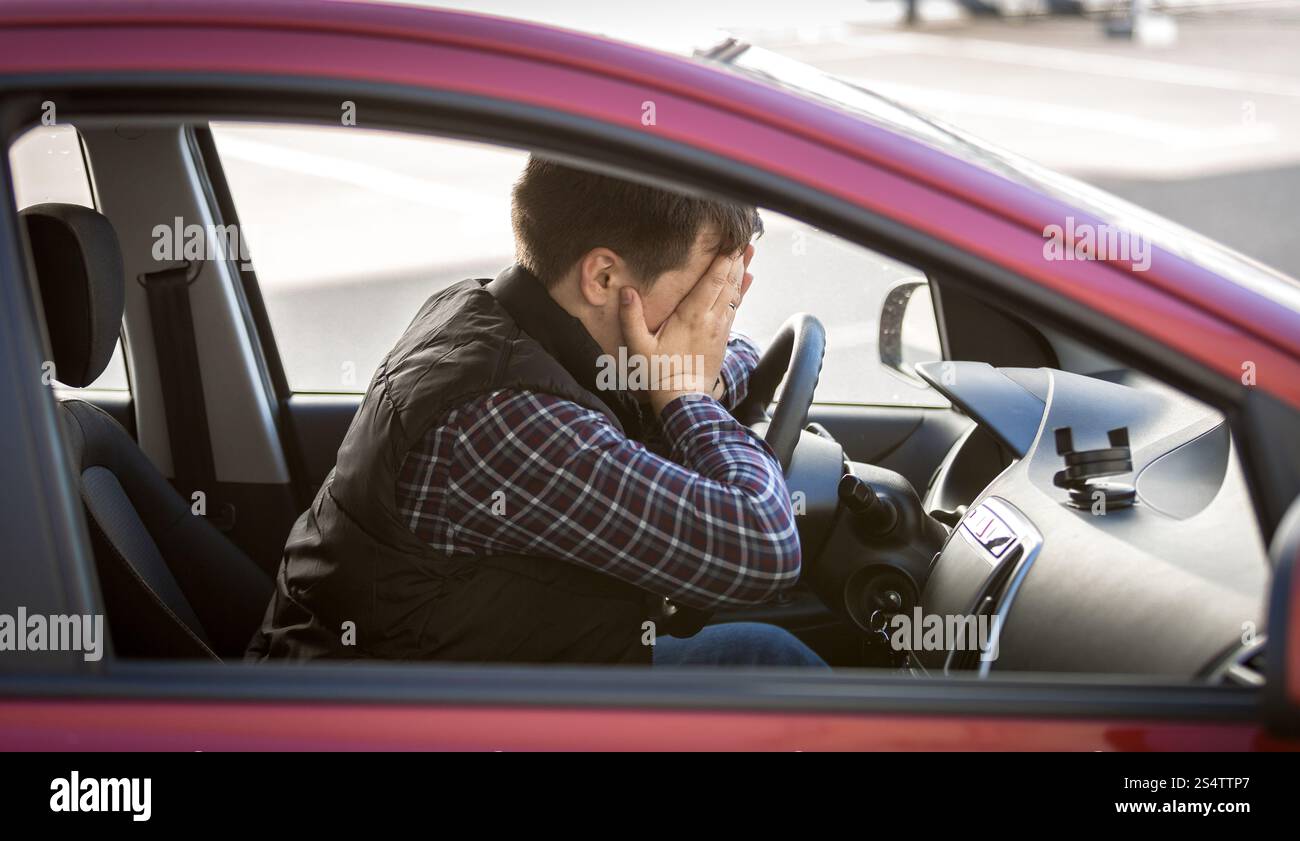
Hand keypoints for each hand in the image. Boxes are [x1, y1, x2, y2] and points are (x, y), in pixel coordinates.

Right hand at [620, 245, 753, 414]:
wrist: (684, 400)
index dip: (723, 260)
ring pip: (734, 293)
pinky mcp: (723, 338)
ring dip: (741, 271)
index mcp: (691, 316)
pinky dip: (742, 291)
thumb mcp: (639, 347)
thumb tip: (626, 291)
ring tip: (749, 252)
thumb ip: (631, 318)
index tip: (730, 241)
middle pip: (727, 282)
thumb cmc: (659, 374)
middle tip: (743, 238)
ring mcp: (720, 328)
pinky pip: (735, 307)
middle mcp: (710, 319)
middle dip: (735, 259)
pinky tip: (748, 280)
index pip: (711, 281)